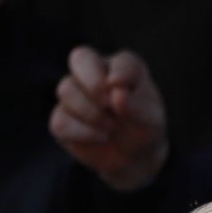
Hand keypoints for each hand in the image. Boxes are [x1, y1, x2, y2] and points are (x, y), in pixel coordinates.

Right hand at [49, 46, 168, 191]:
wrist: (133, 155)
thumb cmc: (144, 129)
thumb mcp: (150, 120)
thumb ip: (137, 106)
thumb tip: (117, 93)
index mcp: (122, 67)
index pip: (121, 61)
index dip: (121, 74)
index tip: (123, 91)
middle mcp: (94, 72)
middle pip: (80, 58)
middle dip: (93, 83)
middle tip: (109, 104)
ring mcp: (74, 91)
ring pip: (67, 90)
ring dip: (92, 113)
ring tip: (111, 127)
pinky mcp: (61, 116)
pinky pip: (61, 121)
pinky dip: (83, 133)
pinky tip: (100, 137)